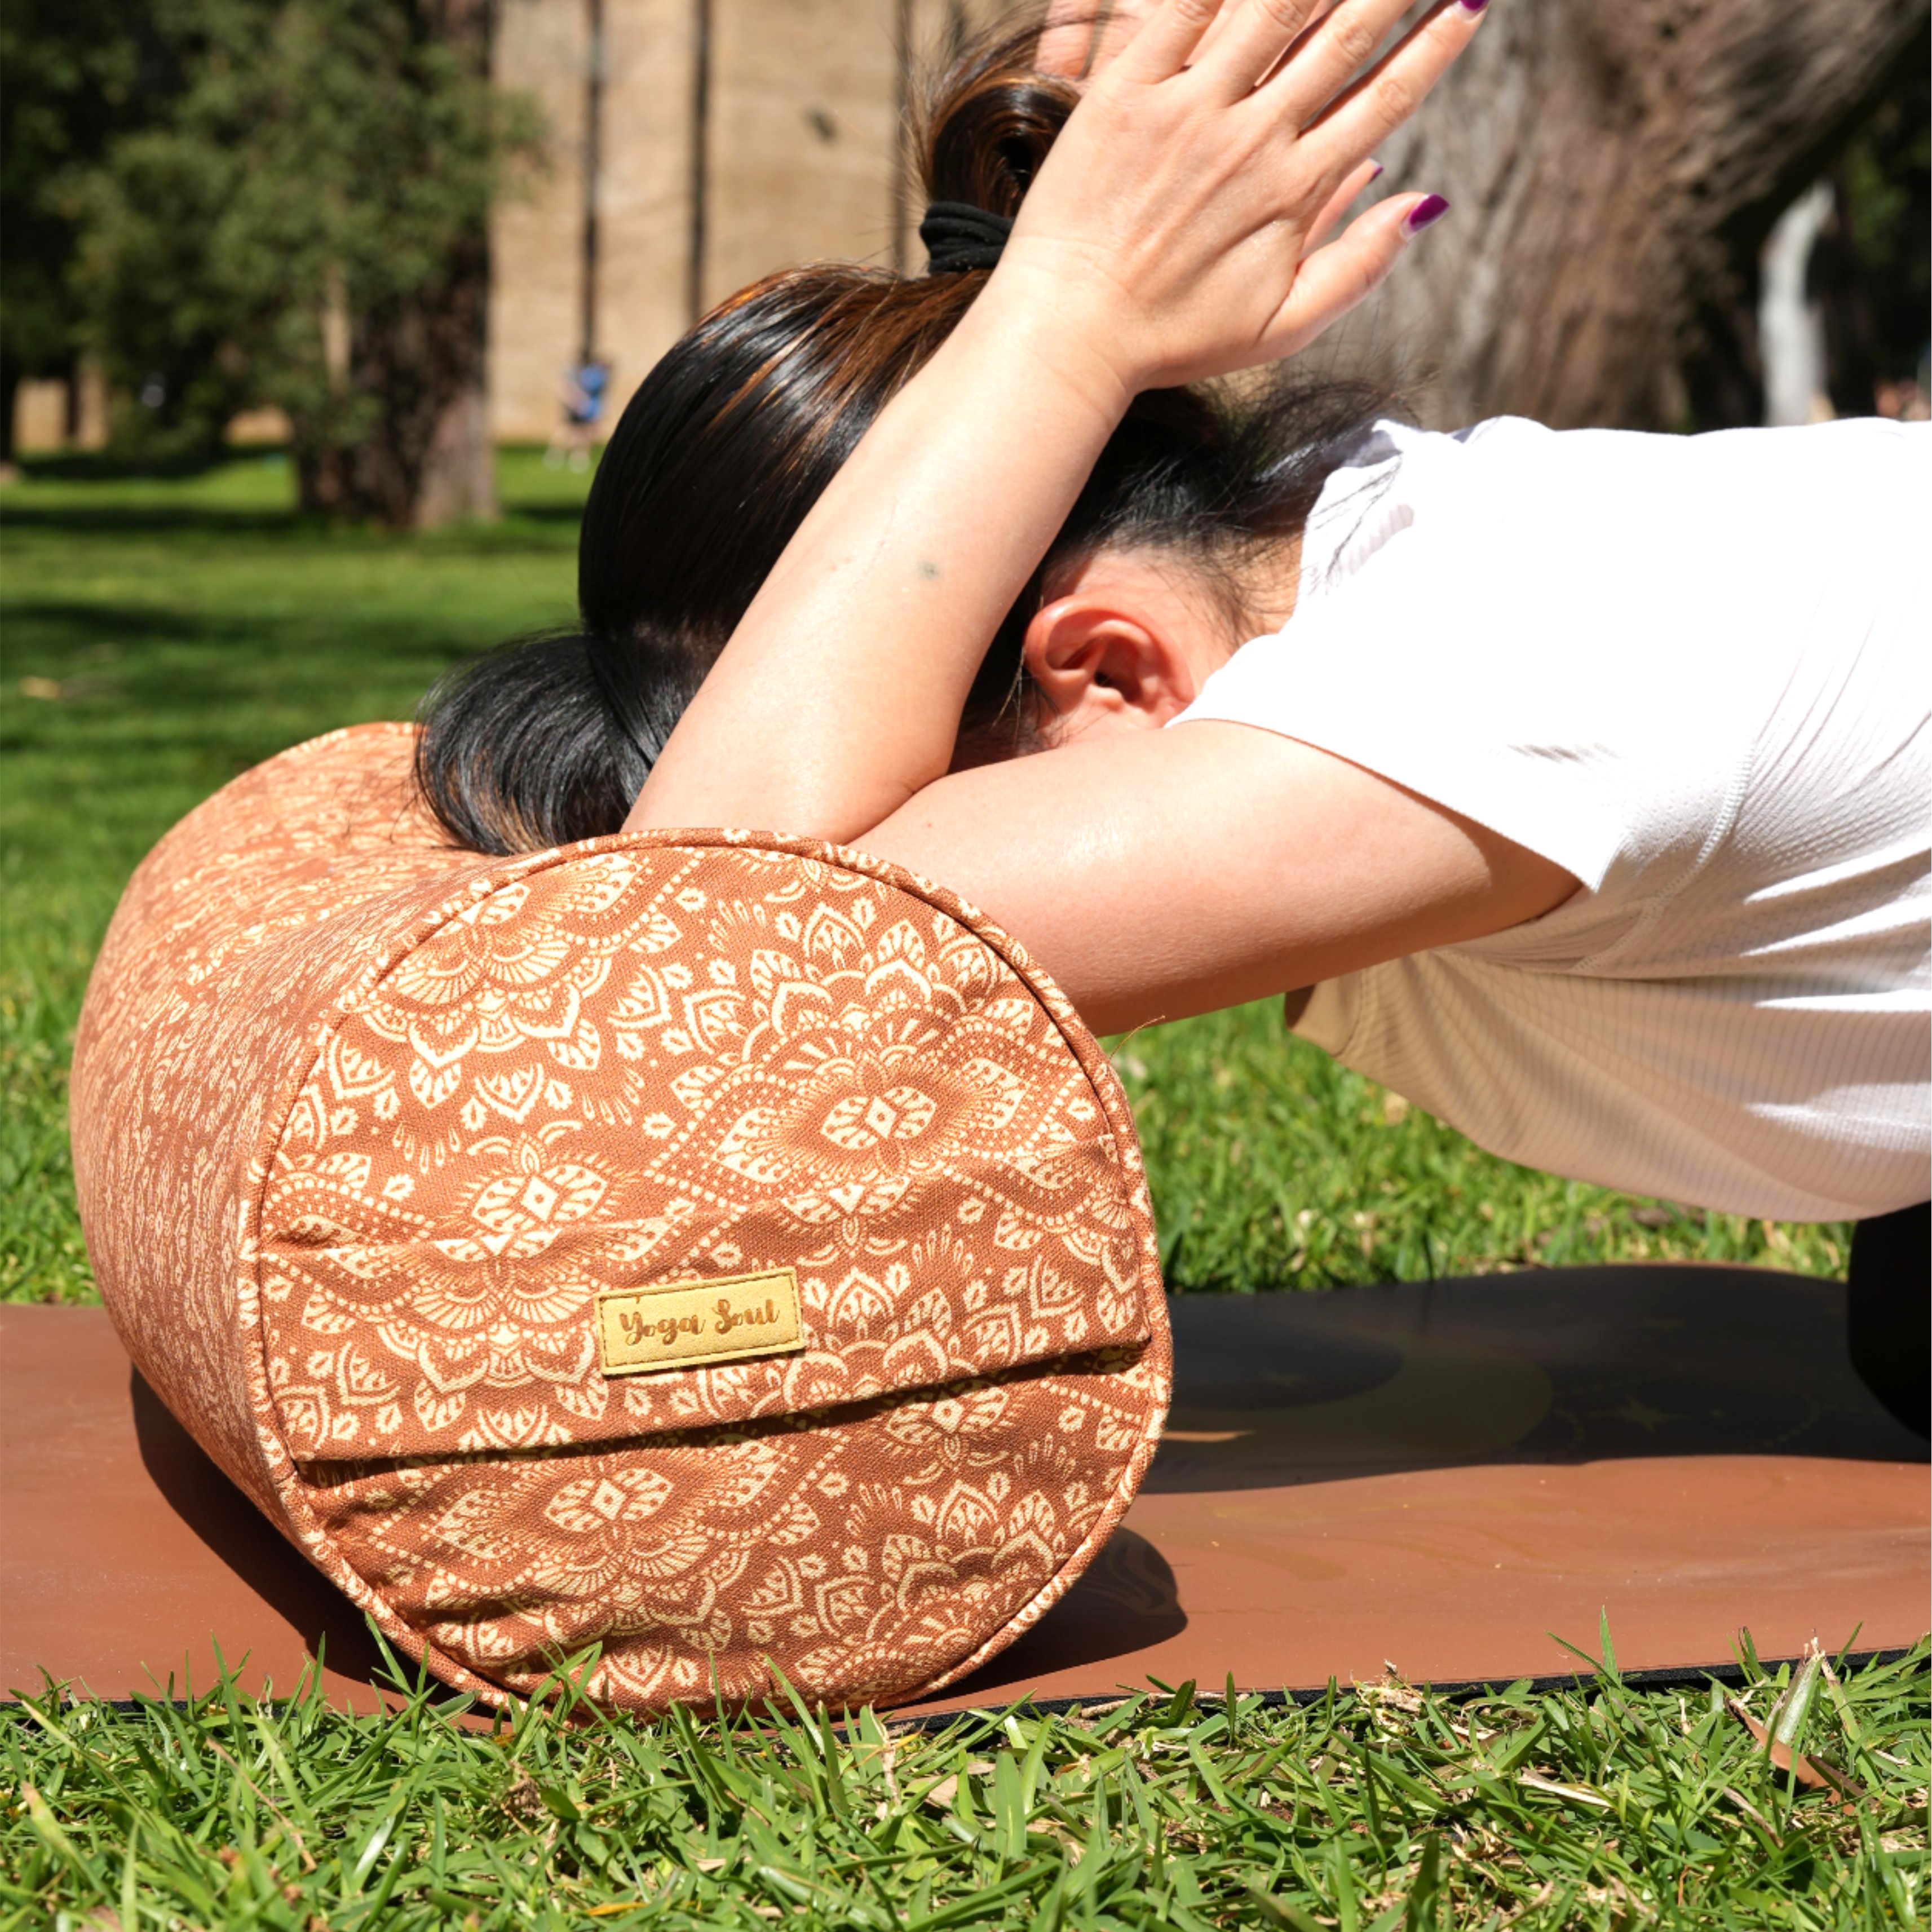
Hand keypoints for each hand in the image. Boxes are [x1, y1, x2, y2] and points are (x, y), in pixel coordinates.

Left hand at [997, 0, 1482, 398]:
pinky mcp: (1126, 91)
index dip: (1435, 45)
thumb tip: (1423, 204)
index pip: (1387, 99)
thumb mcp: (1281, 326)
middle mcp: (1252, 140)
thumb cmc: (1172, 339)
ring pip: (1274, 8)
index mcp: (1295, 191)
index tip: (1470, 3)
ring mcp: (1189, 110)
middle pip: (1343, 37)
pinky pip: (1182, 10)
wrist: (1069, 334)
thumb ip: (1358, 267)